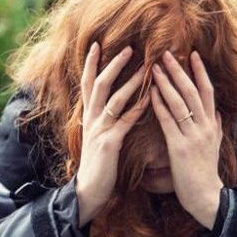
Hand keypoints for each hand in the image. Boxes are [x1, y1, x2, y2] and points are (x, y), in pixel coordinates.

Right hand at [74, 43, 147, 226]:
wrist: (88, 191)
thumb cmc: (97, 166)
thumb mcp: (96, 138)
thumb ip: (102, 121)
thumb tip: (109, 106)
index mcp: (88, 117)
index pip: (87, 84)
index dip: (91, 64)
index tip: (97, 44)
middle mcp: (91, 119)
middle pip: (99, 84)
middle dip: (113, 64)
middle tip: (129, 48)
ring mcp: (99, 130)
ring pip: (114, 99)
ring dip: (131, 82)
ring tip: (146, 68)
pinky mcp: (109, 143)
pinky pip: (125, 122)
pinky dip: (137, 109)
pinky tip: (149, 100)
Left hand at [150, 50, 223, 228]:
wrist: (208, 197)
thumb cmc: (207, 173)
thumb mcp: (216, 147)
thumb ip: (216, 128)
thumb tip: (217, 113)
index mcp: (212, 124)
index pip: (207, 91)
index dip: (200, 72)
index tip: (192, 54)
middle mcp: (205, 126)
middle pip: (193, 91)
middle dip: (180, 71)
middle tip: (167, 53)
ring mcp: (192, 136)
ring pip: (180, 103)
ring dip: (167, 83)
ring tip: (156, 67)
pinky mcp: (179, 147)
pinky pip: (168, 121)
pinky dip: (159, 105)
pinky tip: (150, 93)